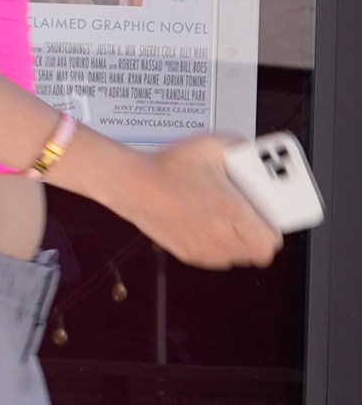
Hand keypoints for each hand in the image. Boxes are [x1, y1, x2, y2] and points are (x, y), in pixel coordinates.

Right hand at [114, 134, 281, 269]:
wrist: (130, 184)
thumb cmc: (164, 168)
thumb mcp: (209, 145)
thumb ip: (237, 146)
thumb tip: (249, 148)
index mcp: (230, 211)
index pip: (269, 242)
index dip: (273, 231)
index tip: (269, 219)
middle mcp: (218, 235)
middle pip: (257, 253)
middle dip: (259, 237)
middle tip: (252, 219)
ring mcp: (201, 247)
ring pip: (236, 258)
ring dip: (240, 244)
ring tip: (230, 223)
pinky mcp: (186, 252)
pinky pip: (215, 259)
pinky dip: (219, 248)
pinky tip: (209, 227)